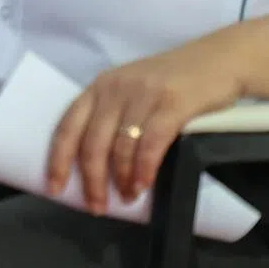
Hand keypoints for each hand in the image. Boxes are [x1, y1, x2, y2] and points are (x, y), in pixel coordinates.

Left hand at [46, 32, 248, 212]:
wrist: (215, 60)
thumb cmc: (170, 82)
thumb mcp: (131, 92)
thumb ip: (113, 119)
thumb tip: (99, 168)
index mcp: (98, 87)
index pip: (68, 125)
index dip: (58, 158)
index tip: (53, 187)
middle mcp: (114, 88)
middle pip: (92, 141)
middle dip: (91, 179)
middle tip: (96, 207)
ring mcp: (142, 93)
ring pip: (121, 145)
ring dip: (121, 178)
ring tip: (126, 197)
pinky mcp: (172, 102)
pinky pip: (151, 141)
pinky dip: (144, 168)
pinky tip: (142, 185)